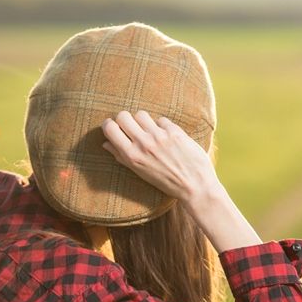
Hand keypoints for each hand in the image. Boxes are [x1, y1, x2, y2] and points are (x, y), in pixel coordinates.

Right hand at [101, 110, 218, 206]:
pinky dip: (163, 126)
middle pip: (123, 116)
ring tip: (151, 132)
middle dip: (125, 120)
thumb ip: (122, 157)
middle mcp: (143, 144)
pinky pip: (161, 120)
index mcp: (132, 156)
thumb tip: (106, 143)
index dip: (110, 125)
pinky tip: (168, 137)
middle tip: (133, 128)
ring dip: (144, 121)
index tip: (115, 127)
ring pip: (141, 114)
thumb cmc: (167, 183)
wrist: (195, 187)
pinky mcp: (175, 132)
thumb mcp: (141, 173)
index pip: (110, 128)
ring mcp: (159, 137)